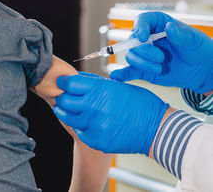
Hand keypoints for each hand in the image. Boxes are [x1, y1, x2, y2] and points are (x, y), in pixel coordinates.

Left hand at [54, 73, 168, 154]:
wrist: (155, 128)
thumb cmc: (139, 103)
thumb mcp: (118, 86)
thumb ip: (95, 82)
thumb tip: (77, 77)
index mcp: (101, 89)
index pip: (69, 83)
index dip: (64, 82)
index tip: (63, 82)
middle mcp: (95, 107)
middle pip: (64, 101)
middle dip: (63, 97)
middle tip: (65, 96)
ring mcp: (95, 125)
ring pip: (67, 117)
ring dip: (67, 112)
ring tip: (73, 109)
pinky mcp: (97, 140)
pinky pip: (79, 131)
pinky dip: (80, 126)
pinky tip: (88, 122)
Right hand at [110, 12, 212, 92]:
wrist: (200, 70)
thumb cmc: (198, 49)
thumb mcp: (194, 40)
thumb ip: (181, 35)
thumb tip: (169, 27)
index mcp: (158, 25)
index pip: (142, 21)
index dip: (140, 28)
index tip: (144, 38)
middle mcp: (147, 38)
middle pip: (132, 41)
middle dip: (144, 51)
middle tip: (160, 58)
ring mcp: (144, 55)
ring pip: (131, 57)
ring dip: (142, 64)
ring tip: (159, 69)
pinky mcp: (143, 69)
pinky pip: (129, 71)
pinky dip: (122, 74)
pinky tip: (116, 77)